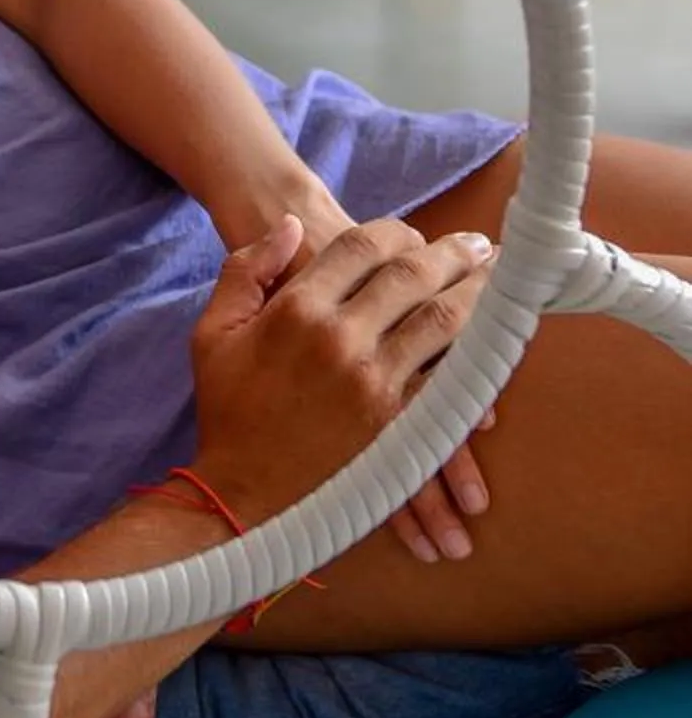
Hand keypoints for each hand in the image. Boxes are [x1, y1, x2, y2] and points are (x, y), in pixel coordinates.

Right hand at [190, 213, 493, 541]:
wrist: (237, 491)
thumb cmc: (227, 410)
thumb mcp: (213, 332)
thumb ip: (246, 271)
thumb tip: (288, 225)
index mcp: (295, 309)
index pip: (361, 247)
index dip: (396, 232)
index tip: (415, 234)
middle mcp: (339, 338)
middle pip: (411, 275)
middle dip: (453, 254)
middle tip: (481, 245)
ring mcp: (373, 383)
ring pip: (443, 321)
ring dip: (479, 294)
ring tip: (503, 279)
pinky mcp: (398, 426)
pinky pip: (450, 380)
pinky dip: (477, 358)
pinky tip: (498, 342)